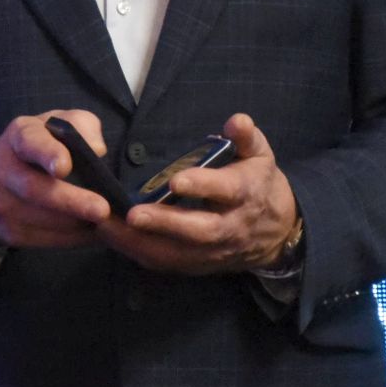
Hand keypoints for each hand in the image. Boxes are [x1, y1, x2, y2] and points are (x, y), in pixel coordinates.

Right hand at [0, 109, 112, 249]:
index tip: (64, 166)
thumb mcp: (57, 125)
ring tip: (108, 223)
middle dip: (71, 201)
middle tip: (102, 210)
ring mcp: (2, 204)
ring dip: (77, 224)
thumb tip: (97, 150)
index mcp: (20, 136)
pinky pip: (45, 239)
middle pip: (35, 189)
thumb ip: (82, 125)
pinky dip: (74, 238)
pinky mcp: (8, 232)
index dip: (47, 153)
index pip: (30, 142)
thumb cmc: (38, 147)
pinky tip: (93, 233)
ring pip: (42, 219)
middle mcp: (5, 169)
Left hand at [98, 113, 298, 274]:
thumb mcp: (259, 154)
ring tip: (108, 226)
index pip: (226, 190)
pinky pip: (168, 264)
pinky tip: (113, 237)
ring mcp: (214, 251)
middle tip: (133, 214)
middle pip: (199, 230)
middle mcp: (230, 227)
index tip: (175, 180)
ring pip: (178, 255)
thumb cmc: (259, 183)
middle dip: (165, 223)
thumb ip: (245, 137)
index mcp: (245, 194)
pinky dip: (139, 253)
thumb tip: (236, 120)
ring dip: (141, 243)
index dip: (202, 185)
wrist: (277, 232)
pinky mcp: (199, 266)